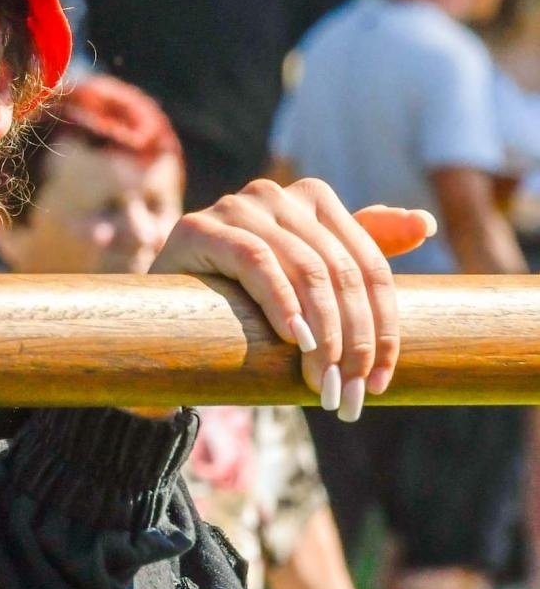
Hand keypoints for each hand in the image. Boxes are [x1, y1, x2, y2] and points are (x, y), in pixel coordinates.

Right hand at [150, 179, 435, 421]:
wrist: (163, 324)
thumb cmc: (241, 306)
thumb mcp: (306, 286)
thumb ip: (357, 253)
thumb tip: (425, 223)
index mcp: (312, 199)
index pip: (369, 262)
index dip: (384, 326)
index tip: (381, 382)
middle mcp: (277, 193)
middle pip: (342, 270)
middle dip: (353, 341)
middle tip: (350, 395)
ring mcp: (237, 205)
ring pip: (306, 268)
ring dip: (322, 335)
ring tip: (320, 384)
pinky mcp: (199, 227)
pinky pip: (256, 262)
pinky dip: (282, 303)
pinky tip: (293, 340)